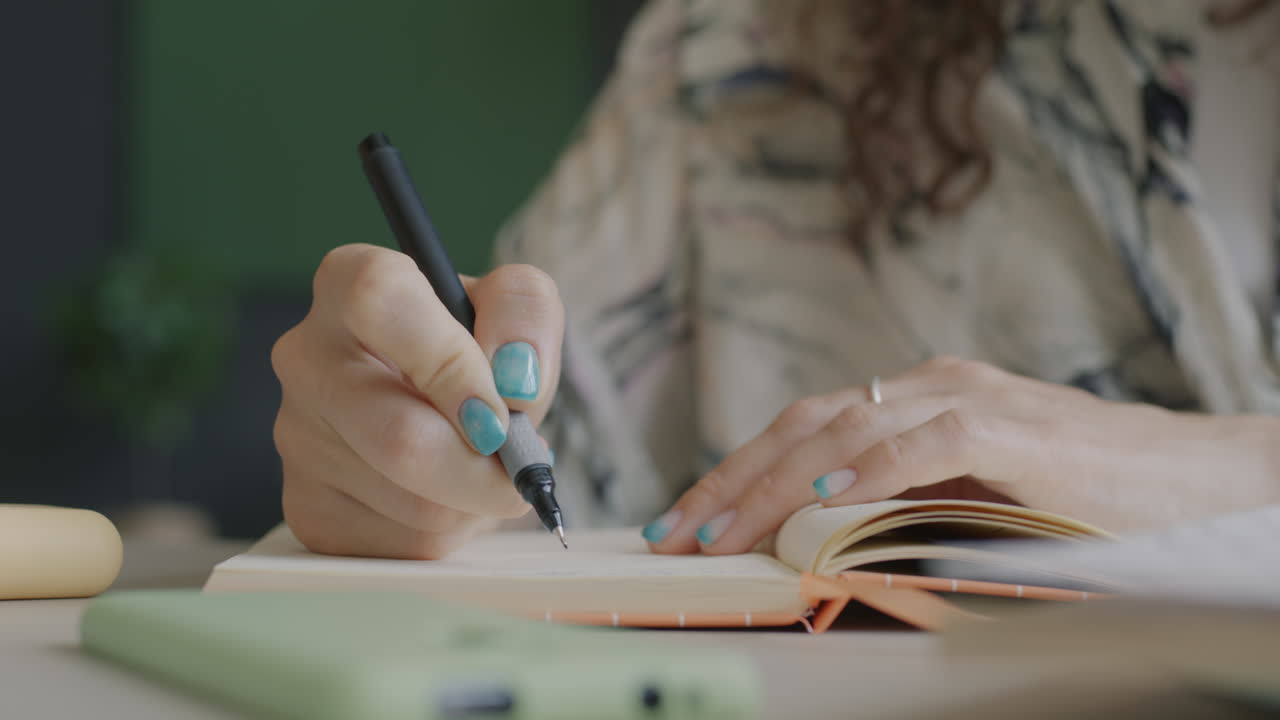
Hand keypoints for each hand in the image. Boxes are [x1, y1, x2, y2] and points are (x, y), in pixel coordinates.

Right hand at [272, 244, 563, 558]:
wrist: (440, 415)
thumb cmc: (473, 353)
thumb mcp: (509, 310)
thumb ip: (525, 313)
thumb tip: (517, 378)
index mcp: (349, 284)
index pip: (380, 302)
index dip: (450, 362)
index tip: (499, 410)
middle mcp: (307, 356)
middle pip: (399, 436)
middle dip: (482, 467)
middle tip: (521, 465)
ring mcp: (297, 437)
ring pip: (414, 502)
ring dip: (474, 500)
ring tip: (479, 469)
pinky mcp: (308, 508)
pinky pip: (404, 543)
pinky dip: (453, 531)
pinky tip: (449, 496)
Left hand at [644, 357, 1279, 554]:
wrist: (1188, 476)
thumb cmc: (1077, 495)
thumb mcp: (966, 498)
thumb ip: (898, 503)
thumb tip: (813, 541)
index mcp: (912, 400)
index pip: (802, 430)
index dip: (737, 471)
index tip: (686, 517)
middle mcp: (927, 387)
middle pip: (803, 427)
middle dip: (731, 480)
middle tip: (675, 530)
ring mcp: (967, 400)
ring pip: (845, 435)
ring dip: (775, 487)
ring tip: (721, 531)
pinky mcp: (1010, 428)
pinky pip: (923, 446)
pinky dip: (867, 477)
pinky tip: (820, 508)